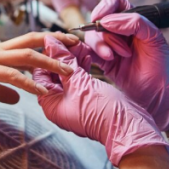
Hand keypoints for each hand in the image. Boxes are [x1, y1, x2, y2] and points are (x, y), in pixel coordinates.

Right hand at [0, 32, 81, 103]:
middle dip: (57, 41)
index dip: (49, 41)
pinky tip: (42, 91)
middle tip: (79, 45)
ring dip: (49, 62)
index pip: (28, 42)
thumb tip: (19, 97)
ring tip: (69, 71)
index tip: (69, 43)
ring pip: (26, 54)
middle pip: (32, 40)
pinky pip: (9, 75)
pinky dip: (28, 82)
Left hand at [34, 37, 168, 165]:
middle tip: (70, 42)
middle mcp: (60, 104)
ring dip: (73, 60)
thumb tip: (50, 42)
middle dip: (62, 56)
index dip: (47, 56)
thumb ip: (63, 60)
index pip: (40, 74)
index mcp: (51, 105)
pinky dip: (82, 67)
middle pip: (54, 74)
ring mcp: (74, 102)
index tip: (56, 42)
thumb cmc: (102, 111)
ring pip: (68, 75)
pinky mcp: (87, 99)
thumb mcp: (79, 82)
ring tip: (81, 47)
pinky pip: (79, 80)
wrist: (128, 127)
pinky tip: (88, 57)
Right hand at [85, 0, 168, 130]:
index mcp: (133, 19)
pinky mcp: (102, 61)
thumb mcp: (154, 38)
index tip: (101, 18)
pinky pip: (87, 52)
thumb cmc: (161, 65)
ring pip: (92, 36)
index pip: (114, 1)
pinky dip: (88, 54)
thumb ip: (134, 23)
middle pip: (99, 20)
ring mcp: (109, 45)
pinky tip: (103, 61)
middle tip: (123, 50)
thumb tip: (108, 21)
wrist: (159, 94)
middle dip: (107, 35)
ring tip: (114, 58)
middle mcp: (119, 30)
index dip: (105, 6)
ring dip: (101, 47)